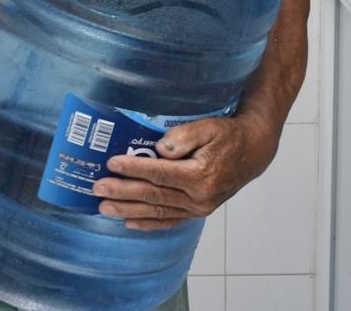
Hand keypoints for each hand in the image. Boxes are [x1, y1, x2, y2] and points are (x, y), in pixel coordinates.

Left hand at [92, 112, 280, 230]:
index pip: (160, 174)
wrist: (253, 152)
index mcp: (201, 175)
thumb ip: (183, 137)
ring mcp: (198, 208)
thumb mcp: (208, 128)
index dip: (134, 169)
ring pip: (157, 211)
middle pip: (154, 195)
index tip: (111, 163)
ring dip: (128, 210)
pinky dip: (148, 223)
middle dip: (122, 192)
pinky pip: (169, 221)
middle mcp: (199, 197)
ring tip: (104, 208)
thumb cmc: (228, 136)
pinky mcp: (197, 212)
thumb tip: (158, 150)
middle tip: (97, 189)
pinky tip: (129, 222)